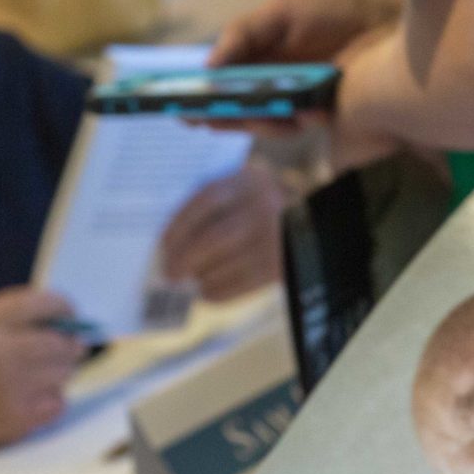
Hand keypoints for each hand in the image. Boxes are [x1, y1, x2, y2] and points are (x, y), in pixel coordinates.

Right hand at [0, 287, 87, 455]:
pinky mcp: (16, 420)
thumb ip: (12, 318)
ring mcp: (7, 389)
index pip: (39, 304)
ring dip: (60, 371)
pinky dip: (52, 399)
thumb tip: (67, 319)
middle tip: (71, 346)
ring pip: (64, 372)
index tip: (70, 312)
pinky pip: (59, 402)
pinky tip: (30, 398)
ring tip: (39, 374)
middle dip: (71, 343)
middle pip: (60, 342)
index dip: (62, 306)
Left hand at [159, 162, 289, 301]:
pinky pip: (243, 285)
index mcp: (249, 181)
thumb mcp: (242, 192)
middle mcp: (265, 207)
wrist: (310, 223)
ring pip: (226, 265)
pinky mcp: (282, 267)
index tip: (163, 245)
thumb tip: (172, 245)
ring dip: (200, 278)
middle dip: (185, 259)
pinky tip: (207, 292)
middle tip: (170, 273)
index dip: (179, 225)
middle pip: (214, 238)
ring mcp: (277, 239)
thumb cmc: (259, 207)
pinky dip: (219, 292)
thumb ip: (213, 208)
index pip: (206, 200)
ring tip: (188, 282)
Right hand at [199, 0, 408, 149]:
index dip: (204, 94)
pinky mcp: (326, 119)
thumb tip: (209, 66)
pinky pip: (301, 128)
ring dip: (258, 121)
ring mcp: (301, 104)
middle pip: (239, 109)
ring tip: (254, 113)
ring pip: (266, 124)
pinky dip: (297, 121)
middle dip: (220, 115)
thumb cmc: (339, 11)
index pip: (226, 82)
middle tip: (199, 118)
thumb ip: (244, 33)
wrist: (394, 22)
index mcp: (265, 58)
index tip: (179, 105)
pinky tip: (306, 113)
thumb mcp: (284, 10)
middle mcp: (279, 85)